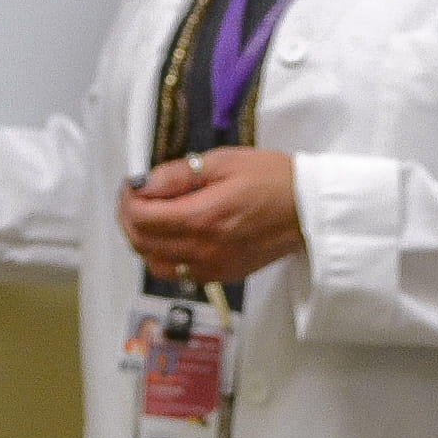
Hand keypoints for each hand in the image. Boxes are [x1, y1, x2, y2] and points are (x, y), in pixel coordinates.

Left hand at [118, 148, 302, 285]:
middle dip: (129, 218)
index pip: (142, 218)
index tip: (133, 185)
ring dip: (143, 240)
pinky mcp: (222, 276)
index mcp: (202, 218)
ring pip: (154, 263)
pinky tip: (172, 236)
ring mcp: (212, 268)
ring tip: (151, 216)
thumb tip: (143, 183)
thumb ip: (177, 175)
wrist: (309, 210)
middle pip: (142, 243)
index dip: (128, 199)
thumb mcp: (223, 162)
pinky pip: (178, 274)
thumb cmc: (274, 180)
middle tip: (136, 197)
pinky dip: (164, 256)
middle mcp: (204, 250)